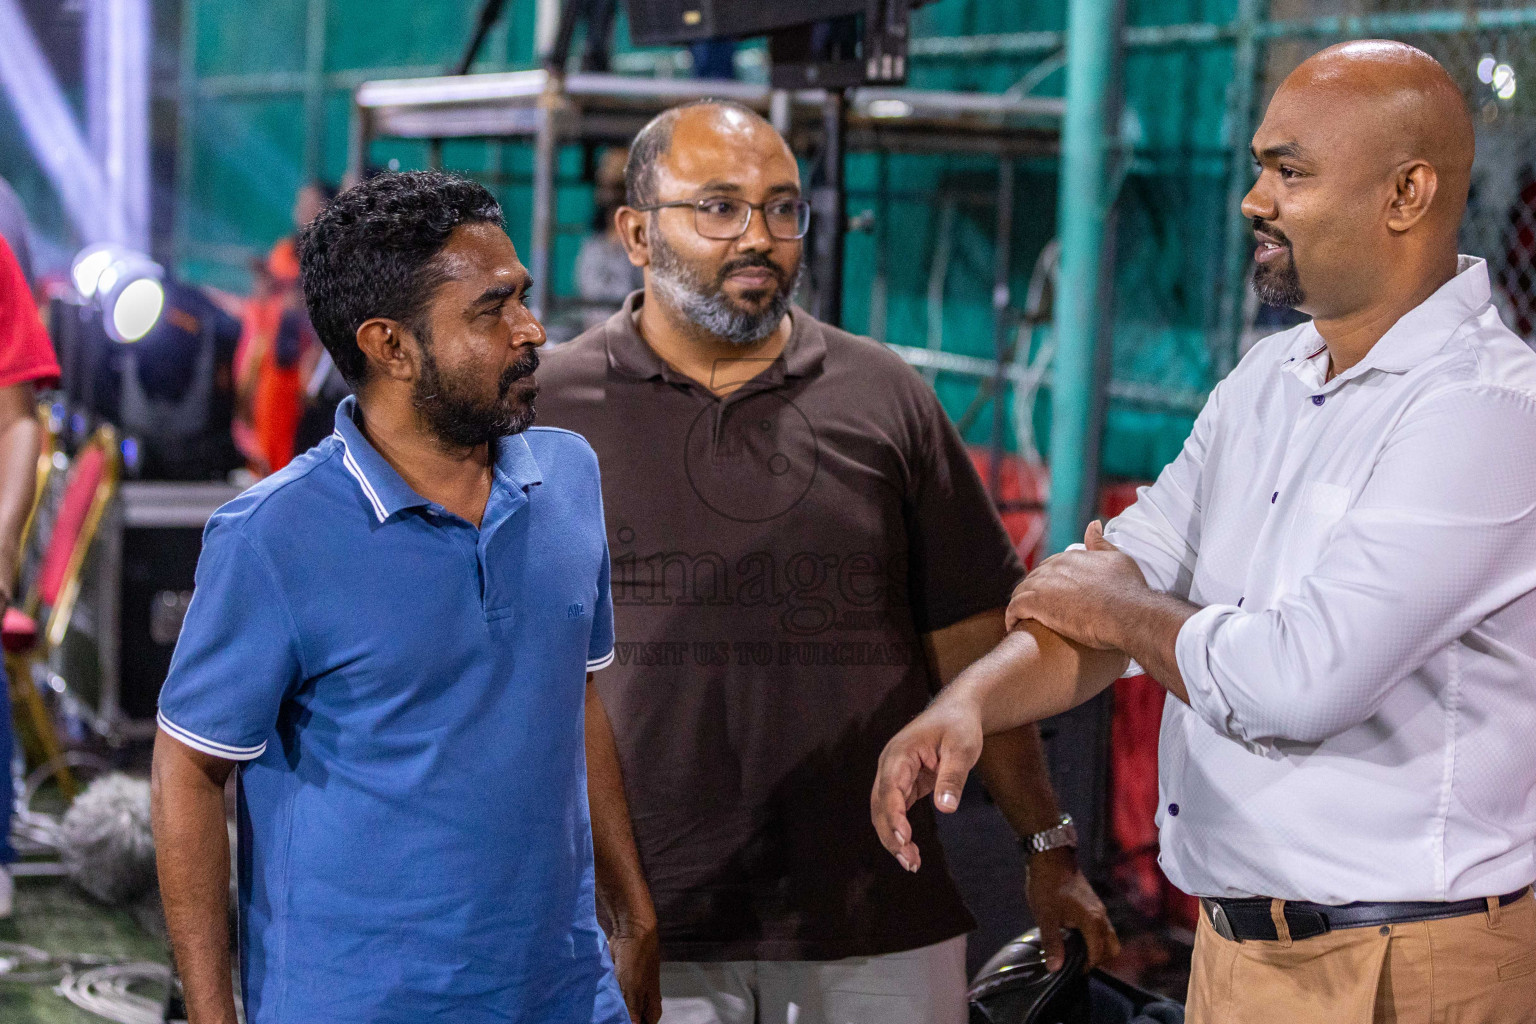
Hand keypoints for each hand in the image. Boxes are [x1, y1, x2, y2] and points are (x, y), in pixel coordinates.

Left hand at [608, 918, 660, 1023]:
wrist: (631, 933)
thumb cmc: (637, 962)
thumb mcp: (633, 993)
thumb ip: (632, 1014)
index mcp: (651, 1006)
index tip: (618, 1022)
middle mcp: (643, 1000)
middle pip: (632, 1018)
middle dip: (619, 1018)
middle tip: (607, 1018)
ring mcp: (631, 990)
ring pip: (621, 1007)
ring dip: (612, 1008)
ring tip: (599, 1013)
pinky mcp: (619, 981)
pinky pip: (613, 995)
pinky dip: (607, 998)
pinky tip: (598, 1001)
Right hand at [870, 695, 983, 872]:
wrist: (958, 710)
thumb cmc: (959, 725)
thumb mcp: (962, 748)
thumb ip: (952, 777)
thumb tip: (946, 808)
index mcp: (900, 754)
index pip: (890, 789)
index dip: (894, 815)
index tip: (903, 839)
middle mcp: (891, 766)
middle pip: (881, 806)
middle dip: (891, 835)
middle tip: (910, 862)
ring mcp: (895, 776)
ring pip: (884, 812)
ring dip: (893, 838)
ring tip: (912, 864)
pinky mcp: (905, 785)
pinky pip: (896, 811)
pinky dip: (900, 832)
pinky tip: (911, 851)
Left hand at [1005, 522, 1148, 648]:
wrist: (1128, 613)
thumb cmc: (1129, 592)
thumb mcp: (1119, 559)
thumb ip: (1102, 544)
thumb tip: (1093, 524)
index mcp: (1073, 557)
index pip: (1052, 566)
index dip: (1050, 581)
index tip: (1051, 595)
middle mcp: (1055, 566)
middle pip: (1034, 577)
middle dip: (1033, 592)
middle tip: (1034, 610)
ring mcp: (1044, 583)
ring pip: (1021, 591)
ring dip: (1020, 604)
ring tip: (1021, 619)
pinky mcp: (1035, 603)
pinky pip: (1014, 608)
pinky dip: (1011, 617)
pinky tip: (1014, 627)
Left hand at [1024, 847, 1119, 972]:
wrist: (1051, 857)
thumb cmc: (1048, 885)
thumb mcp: (1046, 916)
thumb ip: (1052, 943)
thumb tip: (1055, 967)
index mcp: (1093, 921)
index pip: (1098, 954)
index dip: (1086, 966)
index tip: (1070, 969)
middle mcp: (1101, 916)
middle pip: (1111, 948)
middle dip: (1097, 959)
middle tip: (1075, 962)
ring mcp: (1100, 909)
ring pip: (1109, 937)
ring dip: (1097, 948)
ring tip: (1075, 950)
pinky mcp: (1094, 904)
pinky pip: (1102, 927)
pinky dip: (1095, 937)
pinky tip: (1075, 936)